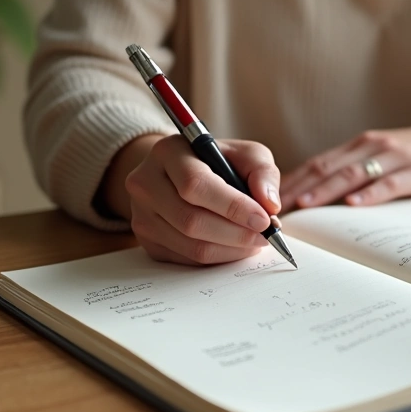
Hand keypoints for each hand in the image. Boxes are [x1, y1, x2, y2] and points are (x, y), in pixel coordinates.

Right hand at [119, 134, 282, 265]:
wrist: (178, 175)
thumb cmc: (216, 162)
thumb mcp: (244, 154)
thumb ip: (262, 172)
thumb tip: (269, 205)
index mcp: (168, 152)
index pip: (196, 184)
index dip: (232, 206)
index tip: (263, 220)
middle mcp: (145, 182)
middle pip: (190, 220)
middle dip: (235, 234)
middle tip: (265, 237)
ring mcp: (141, 214)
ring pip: (189, 245)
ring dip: (230, 250)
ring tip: (254, 242)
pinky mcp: (146, 240)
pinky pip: (186, 259)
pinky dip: (217, 258)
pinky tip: (234, 247)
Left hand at [280, 120, 410, 209]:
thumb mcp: (379, 160)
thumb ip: (351, 174)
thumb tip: (314, 200)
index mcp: (357, 147)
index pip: (316, 163)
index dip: (291, 181)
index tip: (267, 199)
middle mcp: (371, 147)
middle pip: (327, 168)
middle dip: (299, 188)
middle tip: (274, 207)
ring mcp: (394, 157)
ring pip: (352, 173)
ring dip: (326, 191)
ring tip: (305, 206)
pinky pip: (390, 182)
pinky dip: (370, 193)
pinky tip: (354, 204)